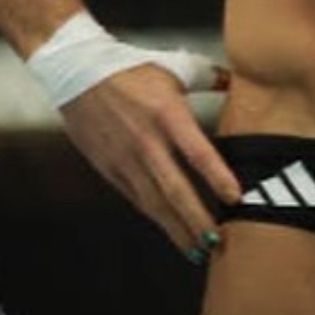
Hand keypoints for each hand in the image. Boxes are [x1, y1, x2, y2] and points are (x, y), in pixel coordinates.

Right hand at [59, 62, 240, 256]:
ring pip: (154, 203)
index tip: (236, 198)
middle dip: (198, 220)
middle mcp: (146, 140)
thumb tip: (233, 80)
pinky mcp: (109, 167)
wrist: (78, 72)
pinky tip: (168, 228)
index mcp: (167, 113)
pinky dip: (154, 217)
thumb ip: (208, 76)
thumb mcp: (173, 66)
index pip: (198, 153)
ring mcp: (125, 158)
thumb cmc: (129, 68)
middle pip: (176, 190)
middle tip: (219, 242)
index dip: (218, 178)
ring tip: (197, 249)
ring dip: (177, 229)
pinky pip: (136, 198)